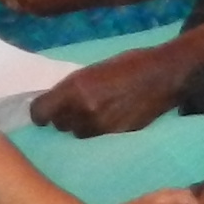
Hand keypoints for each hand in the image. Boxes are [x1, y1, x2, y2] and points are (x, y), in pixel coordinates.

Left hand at [31, 46, 183, 137]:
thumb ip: (73, 87)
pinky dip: (100, 131)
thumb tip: (56, 100)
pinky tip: (112, 118)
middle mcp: (83, 110)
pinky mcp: (116, 136)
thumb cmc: (129, 64)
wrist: (164, 75)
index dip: (41, 112)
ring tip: (97, 113)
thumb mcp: (92, 70)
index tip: (45, 112)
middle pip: (59, 125)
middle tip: (78, 107)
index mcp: (74, 88)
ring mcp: (101, 126)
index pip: (40, 112)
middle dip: (65, 117)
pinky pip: (97, 138)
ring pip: (78, 134)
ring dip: (82, 126)